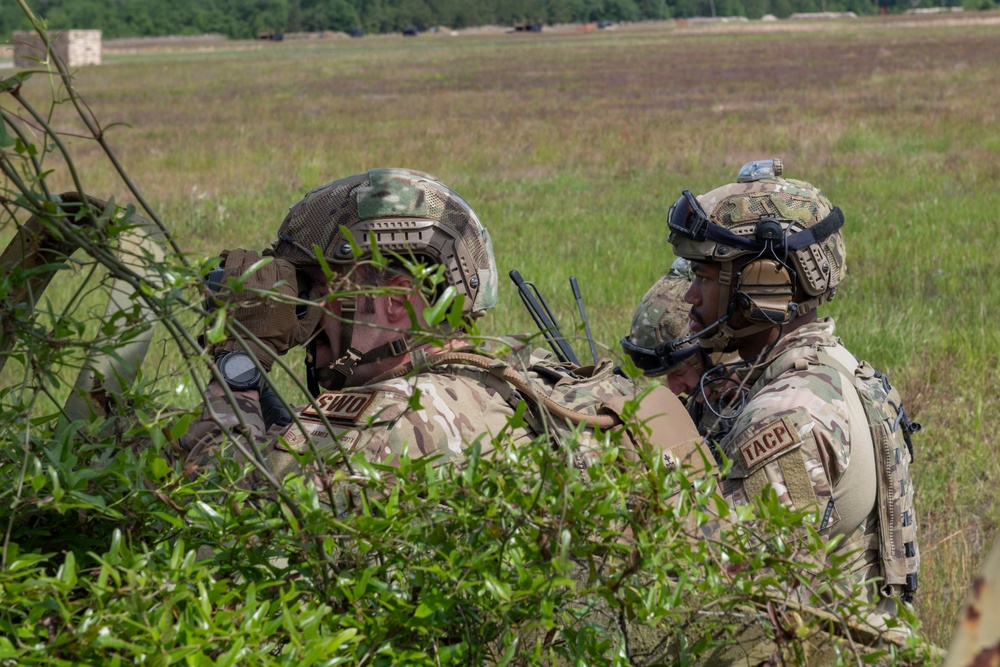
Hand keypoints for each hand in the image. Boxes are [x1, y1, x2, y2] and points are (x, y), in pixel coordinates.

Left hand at [210, 249, 323, 369]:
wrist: (247, 350)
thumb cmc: (276, 341)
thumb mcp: (303, 330)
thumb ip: (314, 310)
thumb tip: (321, 290)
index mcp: (284, 294)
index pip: (286, 265)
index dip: (285, 267)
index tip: (283, 273)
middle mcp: (265, 285)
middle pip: (269, 260)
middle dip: (270, 265)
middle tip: (268, 273)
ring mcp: (245, 284)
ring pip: (250, 257)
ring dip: (253, 260)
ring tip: (253, 267)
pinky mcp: (230, 286)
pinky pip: (232, 260)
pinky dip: (236, 258)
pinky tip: (240, 263)